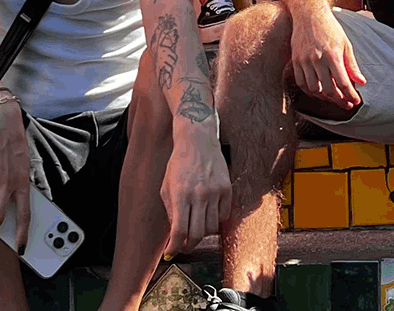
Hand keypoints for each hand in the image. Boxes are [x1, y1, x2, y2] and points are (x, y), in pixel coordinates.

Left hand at [161, 131, 231, 253]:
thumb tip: (175, 235)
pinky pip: (223, 216)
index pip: (179, 231)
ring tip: (195, 227)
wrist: (198, 140)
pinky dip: (215, 221)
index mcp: (181, 195)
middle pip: (196, 234)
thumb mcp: (166, 187)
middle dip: (189, 246)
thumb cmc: (179, 163)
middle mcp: (199, 195)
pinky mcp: (227, 189)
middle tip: (184, 246)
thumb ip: (170, 212)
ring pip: (211, 228)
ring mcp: (215, 192)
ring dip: (202, 233)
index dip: (175, 247)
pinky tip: (208, 215)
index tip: (171, 253)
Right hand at [290, 5, 365, 109]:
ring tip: (333, 98)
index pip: (343, 83)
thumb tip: (361, 82)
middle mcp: (318, 60)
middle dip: (339, 100)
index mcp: (333, 55)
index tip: (355, 101)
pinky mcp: (296, 61)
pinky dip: (309, 91)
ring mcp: (305, 61)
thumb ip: (352, 65)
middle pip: (329, 89)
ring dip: (324, 97)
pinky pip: (301, 83)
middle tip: (346, 103)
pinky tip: (318, 92)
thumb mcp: (345, 43)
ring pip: (314, 89)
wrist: (309, 14)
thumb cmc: (329, 27)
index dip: (350, 95)